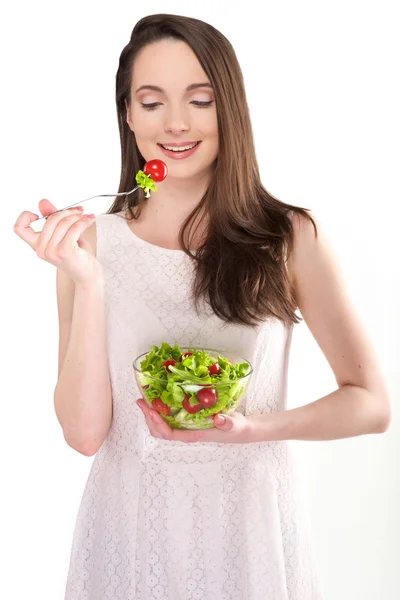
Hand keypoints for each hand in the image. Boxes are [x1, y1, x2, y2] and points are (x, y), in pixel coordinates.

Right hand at [13, 199, 102, 284]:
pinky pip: (74, 228)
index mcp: (37, 245)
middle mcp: (41, 249)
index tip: (40, 214)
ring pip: (63, 222)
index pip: (19, 228)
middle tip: (79, 211)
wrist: (88, 276)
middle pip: (50, 219)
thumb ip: (54, 219)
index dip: (25, 217)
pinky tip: (89, 220)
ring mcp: (52, 251)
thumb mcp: (64, 235)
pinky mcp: (65, 251)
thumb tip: (43, 202)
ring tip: (86, 217)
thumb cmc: (78, 257)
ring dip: (78, 216)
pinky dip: (84, 221)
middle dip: (67, 212)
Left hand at [136, 398, 253, 442]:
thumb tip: (218, 419)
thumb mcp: (234, 424)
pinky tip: (157, 401)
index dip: (158, 423)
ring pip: (160, 427)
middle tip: (141, 402)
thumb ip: (227, 423)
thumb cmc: (235, 428)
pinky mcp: (186, 422)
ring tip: (144, 401)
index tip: (151, 410)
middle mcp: (186, 433)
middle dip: (149, 418)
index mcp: (193, 435)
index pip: (170, 434)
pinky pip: (167, 420)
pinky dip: (158, 412)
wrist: (239, 429)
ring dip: (150, 416)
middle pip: (160, 431)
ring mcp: (184, 428)